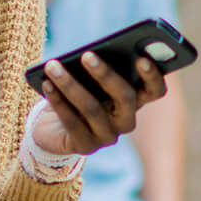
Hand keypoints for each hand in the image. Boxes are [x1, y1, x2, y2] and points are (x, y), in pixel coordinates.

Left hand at [30, 52, 167, 155]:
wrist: (54, 128)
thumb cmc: (77, 92)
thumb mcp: (88, 79)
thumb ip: (96, 67)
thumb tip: (89, 54)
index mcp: (135, 100)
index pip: (154, 90)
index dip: (152, 76)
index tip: (141, 58)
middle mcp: (126, 120)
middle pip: (125, 97)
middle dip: (105, 74)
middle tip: (87, 55)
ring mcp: (107, 136)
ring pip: (92, 108)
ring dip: (70, 84)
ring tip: (53, 66)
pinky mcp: (85, 146)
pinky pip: (71, 121)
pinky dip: (57, 100)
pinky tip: (46, 84)